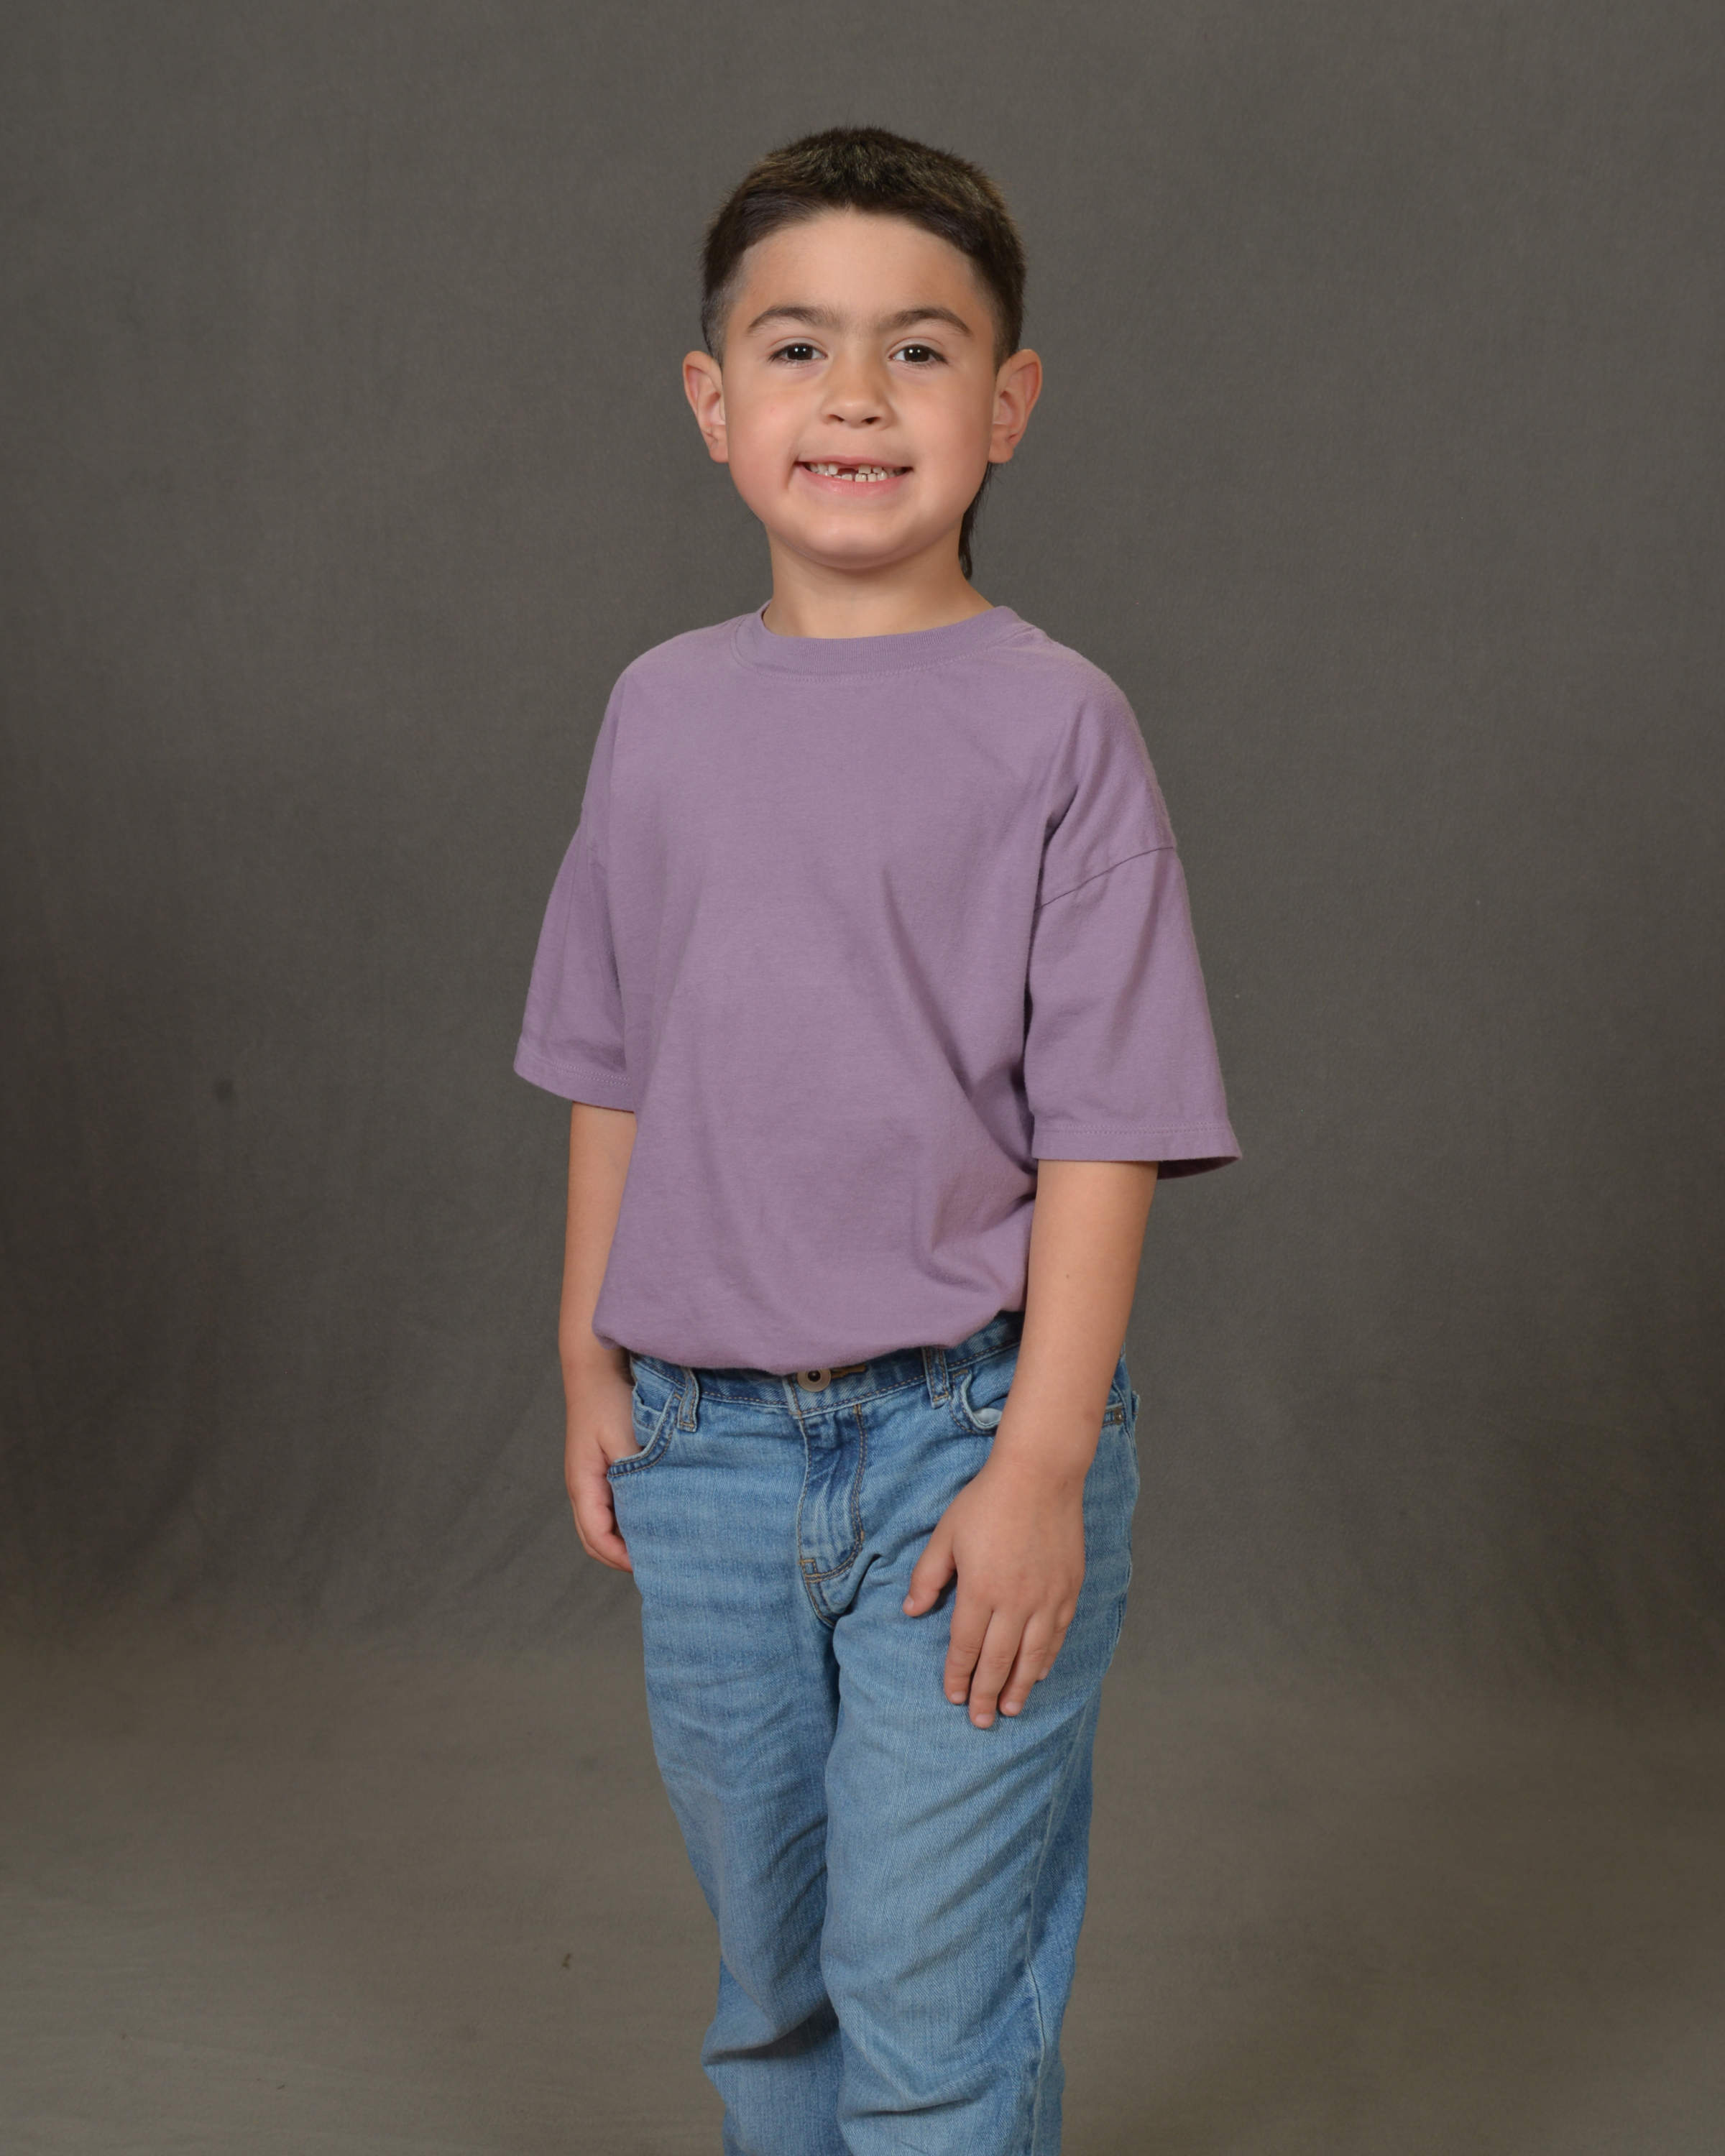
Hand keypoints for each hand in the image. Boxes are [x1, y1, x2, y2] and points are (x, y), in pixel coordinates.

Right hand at [564, 1359, 640, 1570]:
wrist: (595, 1367)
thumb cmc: (609, 1400)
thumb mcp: (626, 1439)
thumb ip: (637, 1477)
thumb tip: (654, 1510)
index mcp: (583, 1485)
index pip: (597, 1538)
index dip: (622, 1558)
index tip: (654, 1566)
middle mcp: (582, 1487)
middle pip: (596, 1538)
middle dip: (623, 1556)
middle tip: (659, 1564)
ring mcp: (589, 1478)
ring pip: (603, 1524)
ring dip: (626, 1537)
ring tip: (660, 1544)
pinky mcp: (600, 1468)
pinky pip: (611, 1505)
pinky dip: (628, 1518)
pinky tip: (654, 1514)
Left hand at [902, 1450, 1086, 1727]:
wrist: (1040, 1475)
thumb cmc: (987, 1502)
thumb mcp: (946, 1534)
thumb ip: (927, 1576)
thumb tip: (910, 1612)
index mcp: (980, 1590)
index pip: (965, 1646)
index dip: (957, 1675)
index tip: (951, 1697)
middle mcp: (1015, 1602)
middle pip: (998, 1661)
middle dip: (986, 1694)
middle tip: (980, 1721)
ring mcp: (1046, 1598)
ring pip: (1032, 1656)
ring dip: (1020, 1687)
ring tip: (1011, 1710)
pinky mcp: (1068, 1589)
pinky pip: (1058, 1635)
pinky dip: (1047, 1659)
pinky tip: (1039, 1673)